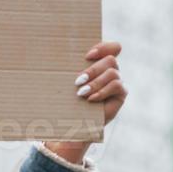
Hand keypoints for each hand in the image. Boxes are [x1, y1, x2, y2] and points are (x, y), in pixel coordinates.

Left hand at [44, 41, 125, 164]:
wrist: (76, 123)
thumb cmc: (69, 100)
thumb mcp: (69, 83)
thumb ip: (70, 69)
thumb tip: (51, 54)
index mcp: (100, 63)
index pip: (113, 47)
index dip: (103, 47)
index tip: (87, 55)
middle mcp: (111, 70)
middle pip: (110, 59)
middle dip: (92, 69)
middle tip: (77, 81)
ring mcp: (117, 81)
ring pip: (113, 72)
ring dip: (95, 82)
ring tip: (81, 93)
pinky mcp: (121, 93)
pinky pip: (116, 85)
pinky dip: (102, 91)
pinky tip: (91, 99)